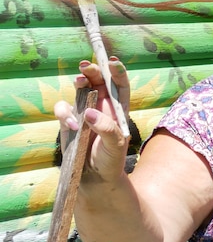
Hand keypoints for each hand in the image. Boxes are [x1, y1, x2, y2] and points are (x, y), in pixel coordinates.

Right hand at [54, 58, 130, 182]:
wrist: (94, 178)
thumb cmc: (111, 161)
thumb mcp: (116, 145)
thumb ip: (107, 129)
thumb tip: (89, 113)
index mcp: (118, 109)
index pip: (120, 85)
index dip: (117, 72)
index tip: (113, 63)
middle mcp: (101, 107)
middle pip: (97, 81)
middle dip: (93, 71)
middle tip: (86, 65)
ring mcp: (83, 112)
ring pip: (79, 90)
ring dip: (79, 81)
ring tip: (80, 80)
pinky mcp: (68, 122)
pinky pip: (63, 109)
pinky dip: (65, 113)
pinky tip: (74, 126)